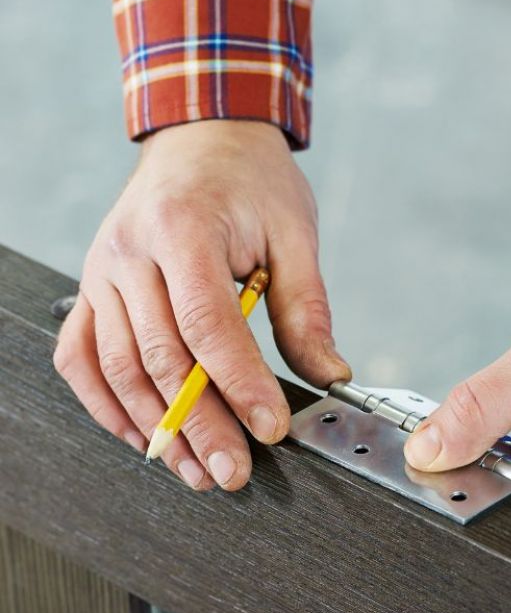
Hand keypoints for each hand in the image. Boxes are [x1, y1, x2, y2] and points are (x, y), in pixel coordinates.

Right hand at [54, 120, 349, 491]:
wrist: (201, 140)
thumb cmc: (250, 181)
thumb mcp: (294, 234)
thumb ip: (305, 308)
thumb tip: (327, 375)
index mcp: (184, 228)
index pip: (208, 324)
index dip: (240, 384)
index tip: (271, 429)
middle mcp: (130, 253)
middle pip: (161, 358)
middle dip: (200, 424)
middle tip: (233, 473)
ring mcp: (101, 273)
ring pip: (118, 367)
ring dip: (156, 428)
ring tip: (196, 470)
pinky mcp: (92, 290)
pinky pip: (81, 358)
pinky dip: (107, 404)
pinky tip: (141, 437)